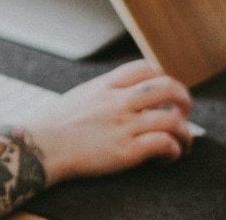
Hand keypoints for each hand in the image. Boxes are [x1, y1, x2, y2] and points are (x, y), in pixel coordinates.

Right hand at [23, 59, 192, 183]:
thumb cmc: (56, 125)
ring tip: (183, 144)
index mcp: (106, 85)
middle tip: (184, 113)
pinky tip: (167, 157)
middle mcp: (118, 101)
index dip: (162, 77)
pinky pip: (163, 144)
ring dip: (185, 133)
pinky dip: (173, 150)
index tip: (165, 94)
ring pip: (172, 119)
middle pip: (167, 87)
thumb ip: (104, 93)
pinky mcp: (126, 150)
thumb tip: (121, 96)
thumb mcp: (81, 96)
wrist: (40, 146)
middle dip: (184, 100)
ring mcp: (124, 125)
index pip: (146, 68)